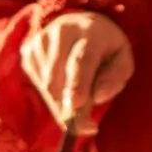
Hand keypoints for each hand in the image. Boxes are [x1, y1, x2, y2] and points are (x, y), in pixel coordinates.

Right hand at [19, 11, 133, 132]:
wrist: (81, 25)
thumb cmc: (106, 49)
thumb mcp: (122, 61)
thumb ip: (114, 79)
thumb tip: (97, 97)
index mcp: (91, 31)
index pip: (82, 59)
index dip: (78, 83)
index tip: (77, 105)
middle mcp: (62, 30)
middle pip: (59, 74)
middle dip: (67, 103)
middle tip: (82, 125)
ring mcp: (42, 39)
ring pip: (46, 83)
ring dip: (61, 101)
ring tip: (77, 96)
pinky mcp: (29, 49)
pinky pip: (38, 83)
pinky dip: (51, 95)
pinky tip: (63, 85)